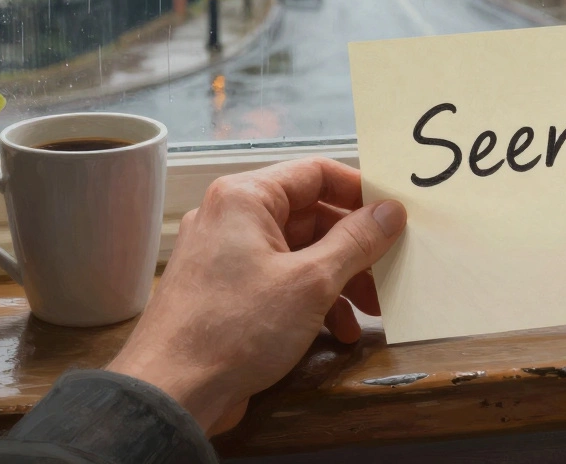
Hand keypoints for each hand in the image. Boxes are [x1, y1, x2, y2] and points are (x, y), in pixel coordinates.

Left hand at [106, 158, 405, 435]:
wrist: (171, 392)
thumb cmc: (234, 328)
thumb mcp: (311, 282)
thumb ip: (356, 242)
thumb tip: (391, 211)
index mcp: (246, 198)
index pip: (316, 173)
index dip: (360, 191)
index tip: (395, 214)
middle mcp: (233, 218)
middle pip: (312, 216)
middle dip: (355, 249)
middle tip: (390, 271)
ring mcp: (227, 256)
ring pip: (300, 253)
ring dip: (340, 280)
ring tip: (372, 310)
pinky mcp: (227, 292)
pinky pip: (281, 281)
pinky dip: (313, 301)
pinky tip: (339, 331)